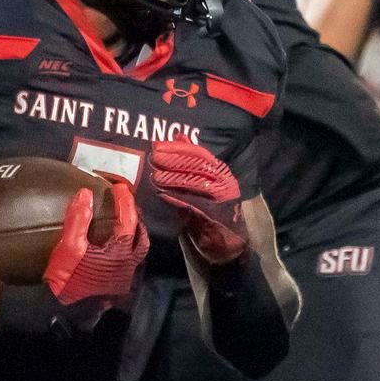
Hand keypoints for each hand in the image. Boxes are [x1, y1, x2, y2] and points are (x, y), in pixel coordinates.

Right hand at [44, 182, 149, 306]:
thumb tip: (85, 193)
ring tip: (121, 223)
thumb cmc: (66, 280)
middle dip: (136, 220)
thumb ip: (78, 219)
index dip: (125, 201)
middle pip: (141, 238)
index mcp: (120, 254)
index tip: (120, 187)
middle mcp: (128, 267)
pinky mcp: (115, 288)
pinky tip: (111, 246)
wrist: (60, 313)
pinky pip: (127, 263)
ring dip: (132, 236)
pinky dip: (125, 249)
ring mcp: (123, 279)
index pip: (128, 221)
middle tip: (126, 206)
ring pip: (137, 253)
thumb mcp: (69, 247)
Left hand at [151, 136, 246, 263]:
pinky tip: (163, 194)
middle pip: (197, 165)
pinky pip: (194, 204)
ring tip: (154, 175)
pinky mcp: (215, 216)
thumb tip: (177, 137)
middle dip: (173, 160)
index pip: (199, 153)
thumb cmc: (209, 211)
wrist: (226, 243)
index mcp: (220, 171)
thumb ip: (188, 162)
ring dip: (173, 178)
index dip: (178, 148)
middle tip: (153, 157)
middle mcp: (224, 181)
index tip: (158, 145)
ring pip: (195, 182)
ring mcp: (222, 199)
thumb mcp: (198, 183)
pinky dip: (178, 198)